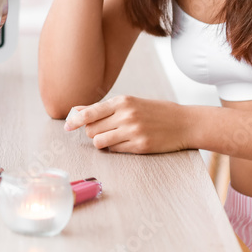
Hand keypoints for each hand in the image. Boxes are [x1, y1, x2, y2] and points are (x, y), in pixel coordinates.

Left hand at [64, 95, 190, 153]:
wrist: (185, 122)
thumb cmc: (155, 111)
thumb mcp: (130, 103)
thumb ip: (104, 108)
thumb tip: (76, 111)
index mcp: (122, 101)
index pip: (89, 112)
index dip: (74, 120)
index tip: (67, 126)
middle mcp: (126, 115)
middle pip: (91, 129)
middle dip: (92, 132)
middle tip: (103, 130)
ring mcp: (133, 132)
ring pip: (99, 142)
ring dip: (101, 142)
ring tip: (112, 137)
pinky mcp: (140, 147)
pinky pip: (115, 151)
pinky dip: (115, 148)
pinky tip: (126, 142)